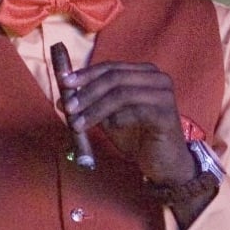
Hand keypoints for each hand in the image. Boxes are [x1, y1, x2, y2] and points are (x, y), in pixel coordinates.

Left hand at [58, 59, 197, 184]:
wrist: (162, 162)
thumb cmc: (136, 137)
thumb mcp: (108, 117)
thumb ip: (90, 105)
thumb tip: (62, 99)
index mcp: (143, 73)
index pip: (110, 67)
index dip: (85, 74)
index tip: (63, 83)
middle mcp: (157, 78)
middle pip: (114, 77)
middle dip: (87, 92)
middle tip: (68, 107)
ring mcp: (164, 94)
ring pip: (122, 94)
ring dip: (95, 108)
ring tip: (78, 124)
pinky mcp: (167, 114)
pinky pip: (135, 111)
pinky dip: (116, 119)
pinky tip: (108, 128)